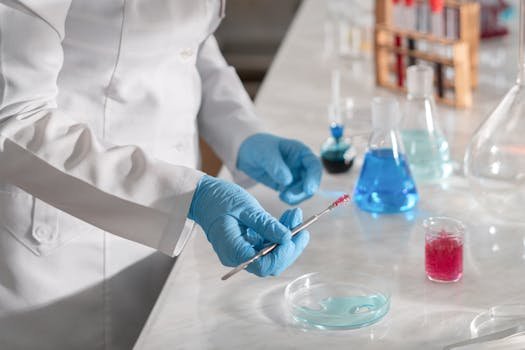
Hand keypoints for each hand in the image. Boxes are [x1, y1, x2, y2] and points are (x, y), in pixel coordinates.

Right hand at [188, 175, 308, 276]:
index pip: (264, 265)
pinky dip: (280, 233)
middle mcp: (238, 256)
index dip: (283, 254)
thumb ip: (265, 224)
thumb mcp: (245, 207)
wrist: (202, 196)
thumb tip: (287, 237)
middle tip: (303, 227)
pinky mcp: (248, 244)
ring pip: (273, 254)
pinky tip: (288, 219)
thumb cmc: (218, 199)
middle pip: (272, 263)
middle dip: (290, 246)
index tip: (294, 236)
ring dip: (288, 237)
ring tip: (296, 215)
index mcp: (233, 250)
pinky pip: (269, 245)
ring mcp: (243, 251)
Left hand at [237, 133, 321, 204]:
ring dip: (297, 197)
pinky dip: (291, 199)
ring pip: (304, 191)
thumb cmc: (258, 147)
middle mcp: (302, 165)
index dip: (314, 178)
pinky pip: (294, 195)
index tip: (308, 190)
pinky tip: (281, 196)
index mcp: (301, 152)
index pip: (314, 165)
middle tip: (289, 196)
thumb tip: (287, 181)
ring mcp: (296, 176)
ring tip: (282, 196)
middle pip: (312, 181)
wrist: (246, 154)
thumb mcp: (265, 153)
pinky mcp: (288, 186)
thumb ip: (276, 166)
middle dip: (304, 191)